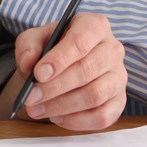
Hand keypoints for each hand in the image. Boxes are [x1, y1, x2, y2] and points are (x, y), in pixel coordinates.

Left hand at [10, 13, 125, 128]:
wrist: (62, 67)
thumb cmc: (50, 49)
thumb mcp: (34, 39)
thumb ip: (28, 47)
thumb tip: (28, 64)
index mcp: (94, 26)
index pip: (80, 41)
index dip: (59, 59)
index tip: (38, 74)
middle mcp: (112, 49)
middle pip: (87, 71)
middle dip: (54, 87)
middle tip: (30, 97)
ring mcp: (119, 77)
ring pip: (95, 95)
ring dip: (62, 106)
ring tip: (37, 109)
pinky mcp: (118, 101)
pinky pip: (102, 116)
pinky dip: (76, 121)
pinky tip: (57, 117)